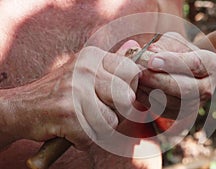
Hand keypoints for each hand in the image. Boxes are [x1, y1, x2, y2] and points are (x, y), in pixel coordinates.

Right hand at [4, 45, 139, 149]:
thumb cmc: (59, 93)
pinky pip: (94, 136)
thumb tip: (136, 57)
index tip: (116, 97)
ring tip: (81, 120)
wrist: (22, 107)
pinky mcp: (68, 113)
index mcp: (93, 56)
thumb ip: (110, 69)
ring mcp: (77, 90)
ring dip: (98, 128)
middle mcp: (86, 69)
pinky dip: (83, 140)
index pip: (132, 72)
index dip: (129, 90)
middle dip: (117, 112)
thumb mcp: (84, 71)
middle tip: (98, 112)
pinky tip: (69, 129)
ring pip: (112, 121)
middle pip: (127, 98)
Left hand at [136, 32, 215, 118]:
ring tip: (135, 77)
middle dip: (158, 80)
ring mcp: (195, 104)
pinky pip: (161, 109)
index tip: (151, 60)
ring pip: (171, 102)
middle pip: (184, 88)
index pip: (195, 64)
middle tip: (138, 72)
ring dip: (149, 90)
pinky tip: (136, 87)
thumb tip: (150, 54)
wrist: (178, 70)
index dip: (172, 62)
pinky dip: (146, 99)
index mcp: (213, 65)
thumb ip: (163, 46)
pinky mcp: (179, 114)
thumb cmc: (176, 52)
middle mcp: (208, 88)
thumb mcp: (173, 42)